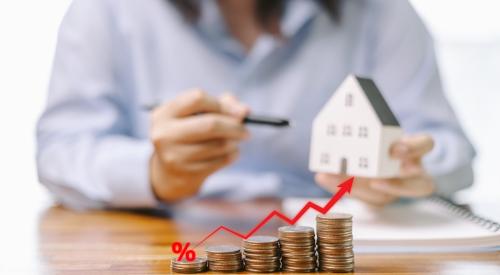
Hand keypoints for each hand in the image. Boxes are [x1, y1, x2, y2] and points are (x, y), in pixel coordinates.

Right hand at [150, 90, 249, 202]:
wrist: (170, 172)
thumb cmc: (188, 135)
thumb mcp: (196, 116)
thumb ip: (222, 106)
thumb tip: (244, 110)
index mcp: (164, 113)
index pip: (197, 99)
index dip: (221, 104)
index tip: (237, 111)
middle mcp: (165, 134)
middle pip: (210, 124)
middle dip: (234, 126)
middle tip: (245, 131)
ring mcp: (174, 155)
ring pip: (219, 145)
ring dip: (234, 142)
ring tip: (234, 142)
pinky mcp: (187, 172)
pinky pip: (220, 161)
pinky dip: (232, 155)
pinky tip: (229, 153)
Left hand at [315, 134, 435, 205]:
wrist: (375, 157)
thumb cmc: (379, 139)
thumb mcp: (377, 128)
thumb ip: (366, 126)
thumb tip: (339, 118)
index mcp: (415, 150)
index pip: (426, 145)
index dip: (413, 148)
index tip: (394, 149)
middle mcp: (411, 173)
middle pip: (419, 185)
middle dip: (398, 184)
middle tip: (375, 180)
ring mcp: (394, 190)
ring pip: (386, 198)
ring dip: (359, 189)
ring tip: (336, 178)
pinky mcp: (377, 199)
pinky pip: (362, 200)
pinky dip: (340, 187)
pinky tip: (323, 176)